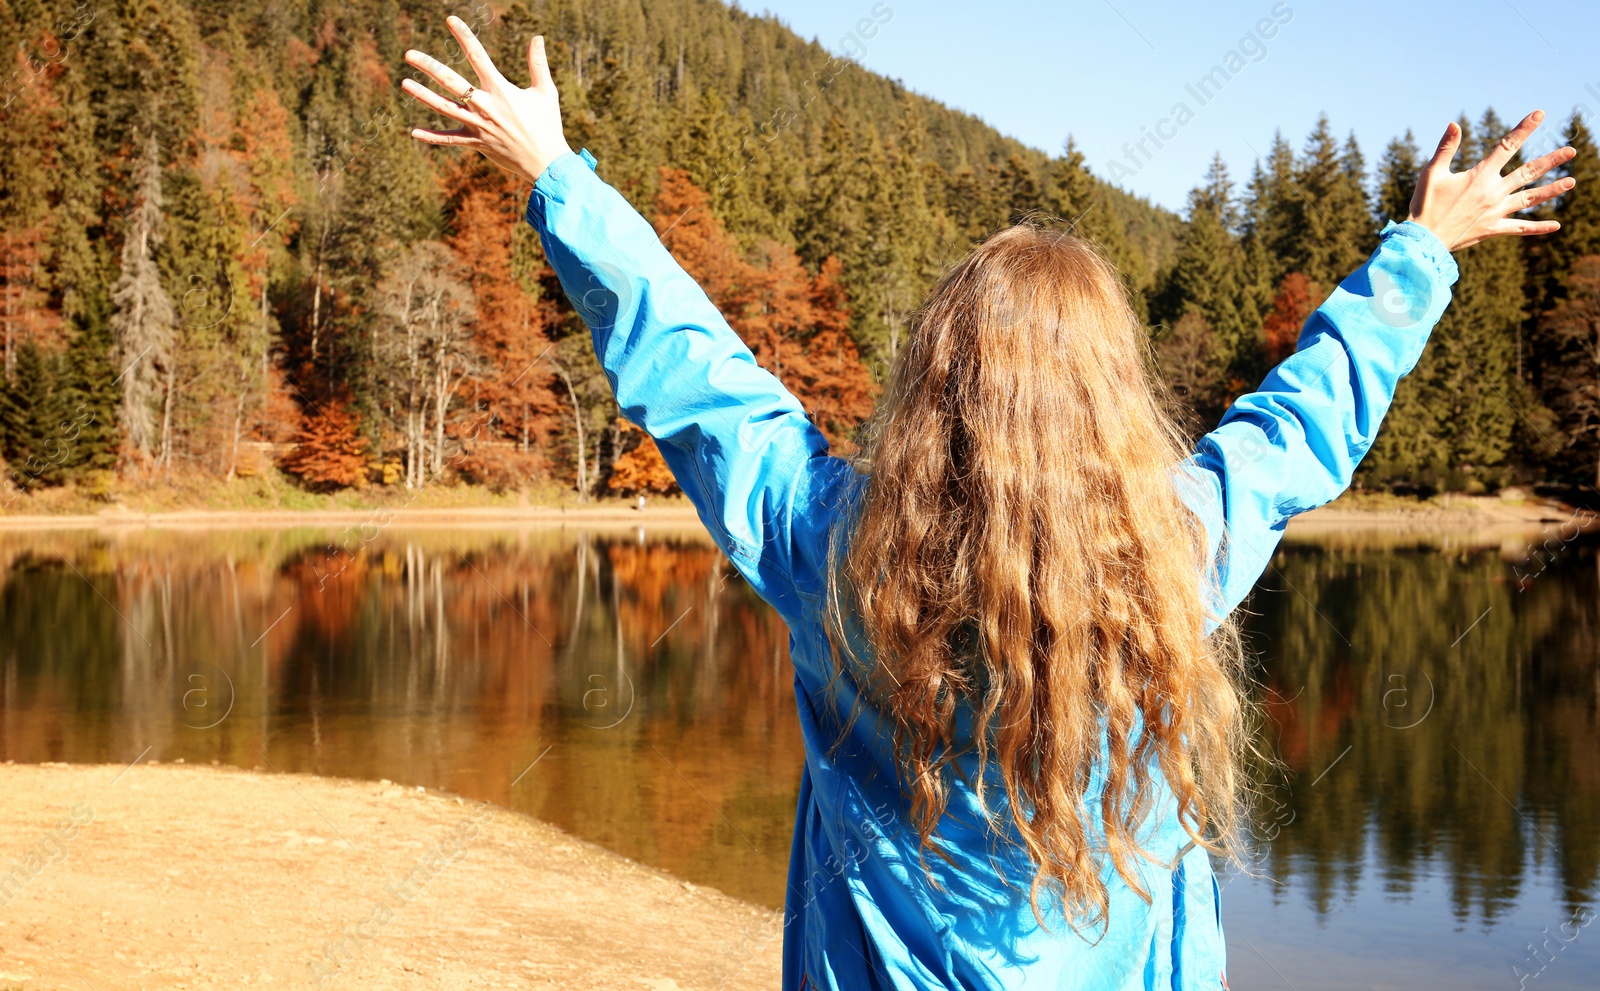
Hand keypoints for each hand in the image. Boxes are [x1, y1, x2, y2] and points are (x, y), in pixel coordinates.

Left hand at [402, 16, 572, 183]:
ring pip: (444, 108)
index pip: (478, 57)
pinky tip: (413, 132)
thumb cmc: (547, 125)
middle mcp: (485, 106)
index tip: (450, 20)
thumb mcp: (545, 92)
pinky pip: (450, 140)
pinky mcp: (476, 143)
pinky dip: (432, 137)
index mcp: (501, 90)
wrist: (545, 161)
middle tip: (409, 55)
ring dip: (423, 95)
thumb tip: (537, 37)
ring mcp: (478, 125)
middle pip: (451, 82)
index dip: (464, 37)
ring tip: (404, 83)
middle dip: (429, 67)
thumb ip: (538, 64)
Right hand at [1408, 109, 1575, 250]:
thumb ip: (1446, 148)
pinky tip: (1556, 225)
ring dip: (1552, 190)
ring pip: (1530, 198)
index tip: (1540, 115)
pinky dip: (1538, 228)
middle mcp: (1493, 192)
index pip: (1507, 146)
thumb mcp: (1431, 173)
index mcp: (1480, 176)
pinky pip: (1520, 228)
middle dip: (1551, 160)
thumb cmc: (1425, 204)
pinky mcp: (1493, 229)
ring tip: (1571, 182)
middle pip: (1528, 172)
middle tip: (1571, 151)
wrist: (1423, 239)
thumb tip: (1454, 124)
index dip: (1524, 128)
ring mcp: (1496, 211)